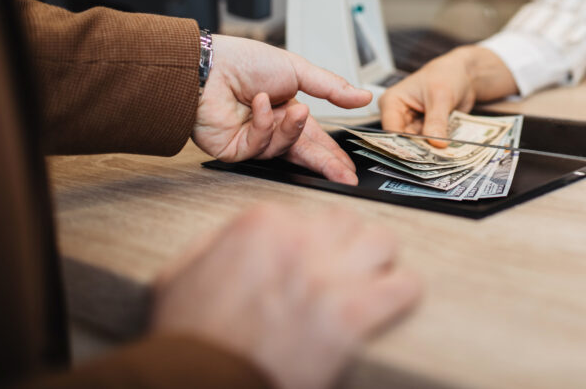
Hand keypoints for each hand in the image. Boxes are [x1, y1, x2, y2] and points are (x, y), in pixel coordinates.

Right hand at [153, 204, 421, 388]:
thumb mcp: (180, 275)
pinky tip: (388, 306)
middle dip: (345, 246)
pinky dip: (402, 295)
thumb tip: (241, 236)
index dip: (309, 243)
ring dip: (377, 264)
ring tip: (368, 284)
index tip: (307, 263)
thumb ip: (214, 243)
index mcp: (262, 225)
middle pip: (349, 222)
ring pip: (383, 243)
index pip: (308, 214)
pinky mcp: (354, 313)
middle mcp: (301, 240)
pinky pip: (405, 285)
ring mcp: (330, 274)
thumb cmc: (189, 338)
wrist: (201, 383)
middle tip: (340, 272)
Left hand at [193, 35, 371, 182]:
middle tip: (344, 176)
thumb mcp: (298, 69)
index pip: (316, 138)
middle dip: (325, 164)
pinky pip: (258, 147)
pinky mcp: (234, 150)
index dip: (333, 154)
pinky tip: (259, 104)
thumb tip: (362, 97)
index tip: (349, 168)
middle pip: (303, 153)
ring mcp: (253, 140)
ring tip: (295, 109)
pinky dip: (263, 124)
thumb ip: (332, 88)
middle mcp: (271, 128)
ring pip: (283, 149)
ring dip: (291, 129)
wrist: (208, 65)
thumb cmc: (244, 61)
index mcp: (288, 111)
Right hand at [379, 46, 516, 147]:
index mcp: (393, 102)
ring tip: (441, 159)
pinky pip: (430, 144)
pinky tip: (447, 156)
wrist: (464, 75)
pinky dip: (438, 148)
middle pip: (403, 140)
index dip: (402, 144)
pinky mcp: (427, 131)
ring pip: (417, 144)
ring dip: (429, 151)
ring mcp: (413, 125)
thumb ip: (436, 120)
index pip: (391, 129)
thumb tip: (436, 144)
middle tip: (432, 161)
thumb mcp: (441, 96)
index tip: (417, 157)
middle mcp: (399, 115)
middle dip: (418, 150)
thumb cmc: (446, 75)